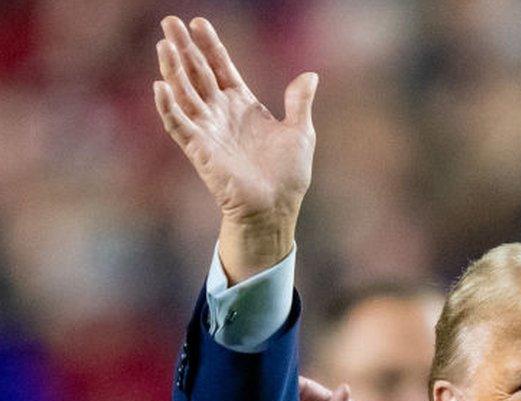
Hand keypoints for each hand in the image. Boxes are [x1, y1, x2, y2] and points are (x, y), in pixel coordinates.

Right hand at [153, 16, 317, 283]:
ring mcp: (208, 129)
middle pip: (198, 73)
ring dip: (172, 69)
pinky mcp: (200, 148)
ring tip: (163, 44)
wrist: (276, 207)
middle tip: (169, 22)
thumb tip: (309, 75)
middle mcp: (221, 113)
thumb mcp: (300, 132)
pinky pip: (179, 124)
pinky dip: (169, 106)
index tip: (198, 22)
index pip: (222, 68)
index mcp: (243, 105)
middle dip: (184, 48)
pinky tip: (160, 86)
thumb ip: (299, 103)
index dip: (210, 46)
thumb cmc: (288, 175)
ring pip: (184, 93)